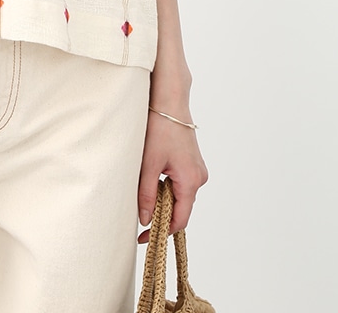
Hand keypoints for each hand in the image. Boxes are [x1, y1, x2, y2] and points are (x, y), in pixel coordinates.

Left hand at [136, 108, 208, 244]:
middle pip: (181, 208)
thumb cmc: (160, 127)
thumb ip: (147, 194)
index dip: (161, 232)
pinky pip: (180, 183)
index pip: (180, 219)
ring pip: (179, 195)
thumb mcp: (149, 163)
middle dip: (161, 216)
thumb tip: (145, 219)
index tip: (144, 237)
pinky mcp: (191, 162)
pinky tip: (152, 180)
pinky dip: (167, 188)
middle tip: (138, 219)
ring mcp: (197, 169)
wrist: (169, 100)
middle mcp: (199, 177)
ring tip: (143, 196)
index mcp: (191, 180)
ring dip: (163, 200)